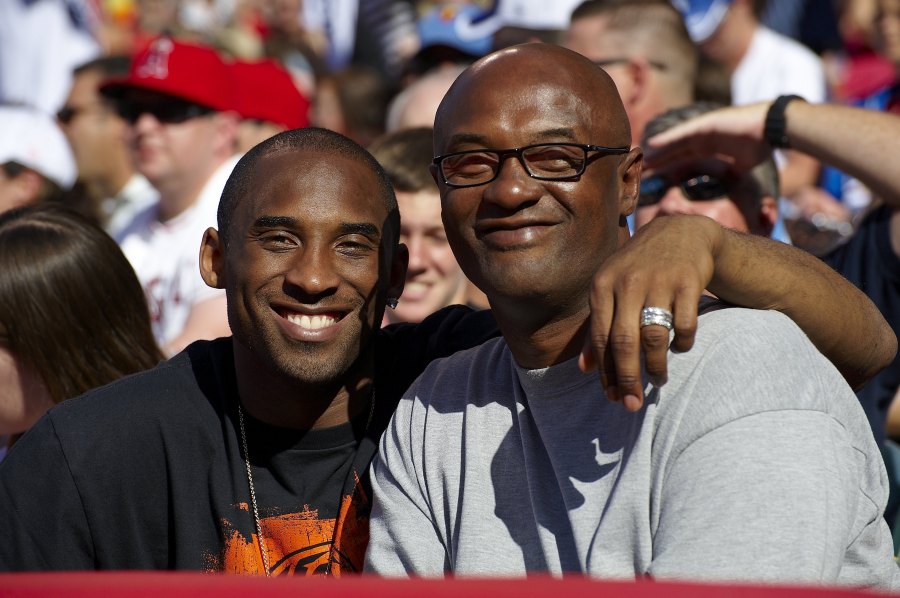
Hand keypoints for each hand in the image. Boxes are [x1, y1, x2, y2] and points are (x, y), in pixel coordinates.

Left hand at [579, 215, 718, 411]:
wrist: (679, 233)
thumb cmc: (637, 270)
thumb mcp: (609, 289)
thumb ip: (597, 327)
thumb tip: (584, 369)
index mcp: (602, 285)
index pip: (600, 337)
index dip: (605, 372)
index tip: (611, 397)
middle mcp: (627, 282)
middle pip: (625, 341)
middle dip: (628, 378)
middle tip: (632, 403)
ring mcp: (659, 281)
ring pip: (655, 337)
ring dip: (656, 366)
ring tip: (658, 379)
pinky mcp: (688, 281)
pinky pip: (685, 326)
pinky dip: (683, 344)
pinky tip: (679, 347)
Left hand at [643, 102, 771, 177]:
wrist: (771, 130)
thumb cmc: (760, 146)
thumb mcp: (742, 167)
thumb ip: (731, 176)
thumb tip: (731, 191)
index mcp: (709, 148)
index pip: (682, 160)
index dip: (667, 168)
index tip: (653, 178)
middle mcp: (702, 139)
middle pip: (673, 152)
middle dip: (657, 161)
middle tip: (638, 171)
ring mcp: (702, 130)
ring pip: (674, 143)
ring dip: (657, 152)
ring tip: (640, 160)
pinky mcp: (704, 124)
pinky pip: (682, 133)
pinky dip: (666, 138)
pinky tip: (651, 144)